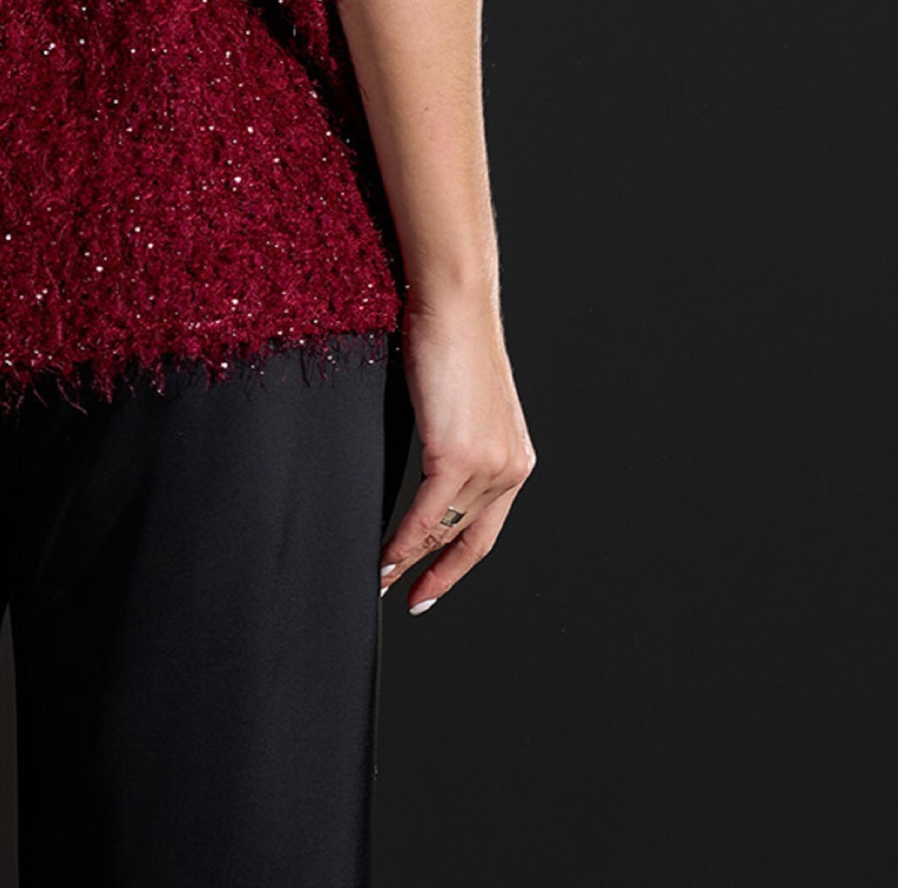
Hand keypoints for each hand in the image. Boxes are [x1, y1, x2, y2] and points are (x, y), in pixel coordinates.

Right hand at [379, 289, 535, 613]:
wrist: (453, 301)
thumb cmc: (450, 336)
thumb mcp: (459, 401)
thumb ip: (453, 437)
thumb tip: (426, 462)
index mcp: (515, 457)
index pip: (487, 528)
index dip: (458, 563)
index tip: (431, 584)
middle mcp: (510, 468)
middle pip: (468, 538)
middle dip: (436, 574)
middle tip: (405, 596)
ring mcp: (487, 466)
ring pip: (445, 531)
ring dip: (410, 561)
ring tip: (382, 578)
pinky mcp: (457, 457)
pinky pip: (428, 517)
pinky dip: (403, 544)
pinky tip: (384, 558)